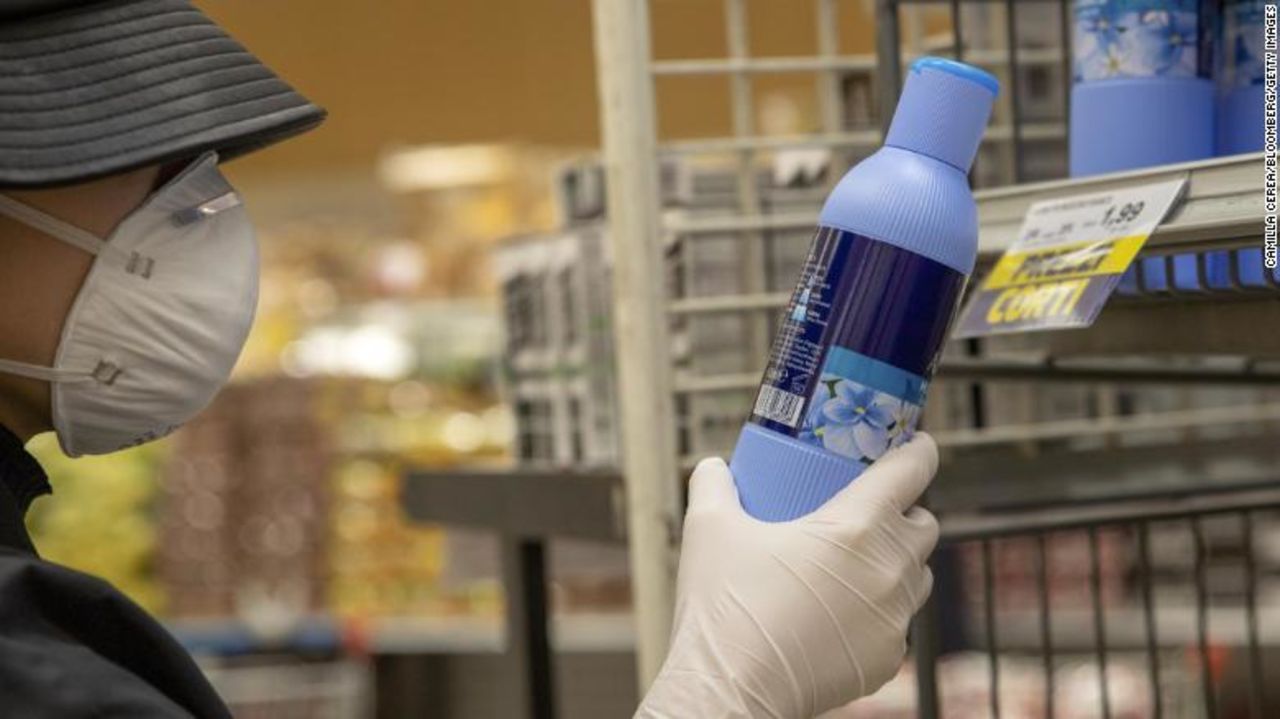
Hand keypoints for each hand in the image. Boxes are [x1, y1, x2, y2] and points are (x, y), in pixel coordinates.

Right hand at [636, 433, 939, 718]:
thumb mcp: (709, 528)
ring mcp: (893, 618)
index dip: (917, 451)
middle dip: (905, 513)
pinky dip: (877, 614)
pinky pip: (897, 624)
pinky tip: (840, 616)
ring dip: (897, 563)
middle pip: (924, 525)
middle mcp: (888, 568)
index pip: (912, 471)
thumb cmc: (724, 606)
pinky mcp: (887, 658)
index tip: (913, 444)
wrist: (731, 688)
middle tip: (868, 512)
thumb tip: (714, 466)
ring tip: (855, 565)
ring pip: (918, 577)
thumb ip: (714, 484)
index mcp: (856, 525)